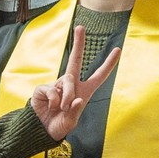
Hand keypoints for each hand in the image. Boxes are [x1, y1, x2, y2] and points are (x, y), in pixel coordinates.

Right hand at [29, 25, 120, 142]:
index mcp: (83, 92)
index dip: (108, 64)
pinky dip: (54, 100)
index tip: (118, 50)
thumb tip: (75, 98)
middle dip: (78, 44)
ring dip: (66, 96)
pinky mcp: (44, 88)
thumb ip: (75, 111)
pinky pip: (52, 89)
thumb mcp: (71, 122)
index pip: (99, 76)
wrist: (40, 130)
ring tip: (61, 109)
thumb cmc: (58, 126)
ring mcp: (56, 85)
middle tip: (80, 27)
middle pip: (75, 60)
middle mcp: (71, 85)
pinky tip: (51, 106)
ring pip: (67, 80)